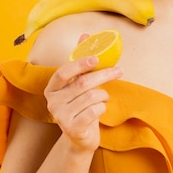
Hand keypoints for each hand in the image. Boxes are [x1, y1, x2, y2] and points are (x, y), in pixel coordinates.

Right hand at [44, 36, 122, 151]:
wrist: (80, 138)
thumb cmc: (81, 106)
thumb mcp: (78, 84)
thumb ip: (80, 62)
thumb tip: (85, 35)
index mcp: (52, 88)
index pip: (63, 72)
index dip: (80, 64)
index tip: (97, 58)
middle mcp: (52, 102)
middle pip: (82, 83)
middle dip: (104, 75)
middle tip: (120, 71)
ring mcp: (60, 116)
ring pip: (91, 97)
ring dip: (104, 95)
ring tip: (104, 98)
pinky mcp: (72, 128)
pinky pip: (94, 111)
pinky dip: (102, 107)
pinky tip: (100, 109)